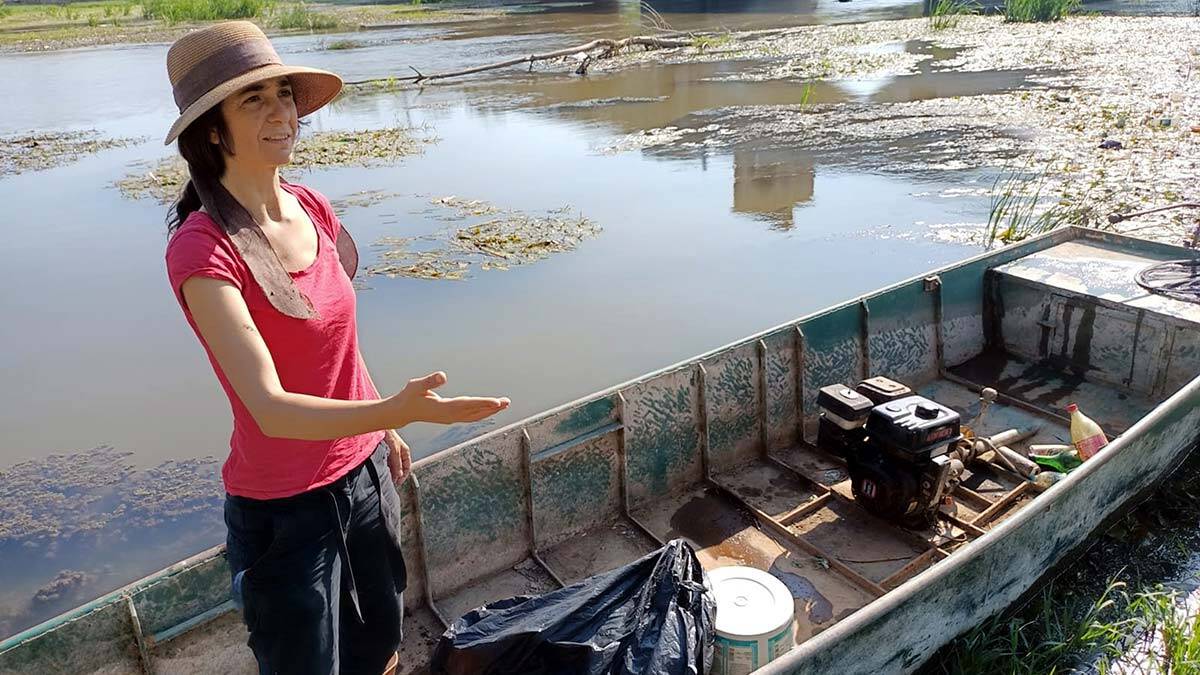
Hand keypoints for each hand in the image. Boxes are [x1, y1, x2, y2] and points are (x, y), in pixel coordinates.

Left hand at [383, 428, 411, 485]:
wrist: (377, 426)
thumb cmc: (388, 435)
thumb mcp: (394, 451)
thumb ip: (397, 464)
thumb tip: (399, 476)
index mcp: (405, 452)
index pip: (407, 467)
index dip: (403, 476)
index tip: (397, 483)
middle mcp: (399, 452)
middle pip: (399, 467)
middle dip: (395, 475)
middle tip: (390, 482)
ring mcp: (391, 452)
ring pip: (391, 465)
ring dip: (389, 471)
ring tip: (384, 477)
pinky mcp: (383, 451)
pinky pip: (385, 462)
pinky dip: (383, 467)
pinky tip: (379, 470)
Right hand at [392, 372, 509, 425]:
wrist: (402, 412)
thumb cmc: (409, 396)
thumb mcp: (417, 385)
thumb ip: (430, 381)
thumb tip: (443, 376)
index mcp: (443, 408)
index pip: (468, 406)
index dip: (483, 404)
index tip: (497, 402)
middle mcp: (449, 416)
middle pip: (475, 412)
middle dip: (492, 408)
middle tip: (507, 402)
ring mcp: (450, 418)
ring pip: (474, 416)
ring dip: (489, 411)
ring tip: (504, 405)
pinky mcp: (450, 418)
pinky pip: (470, 417)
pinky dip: (481, 413)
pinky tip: (489, 410)